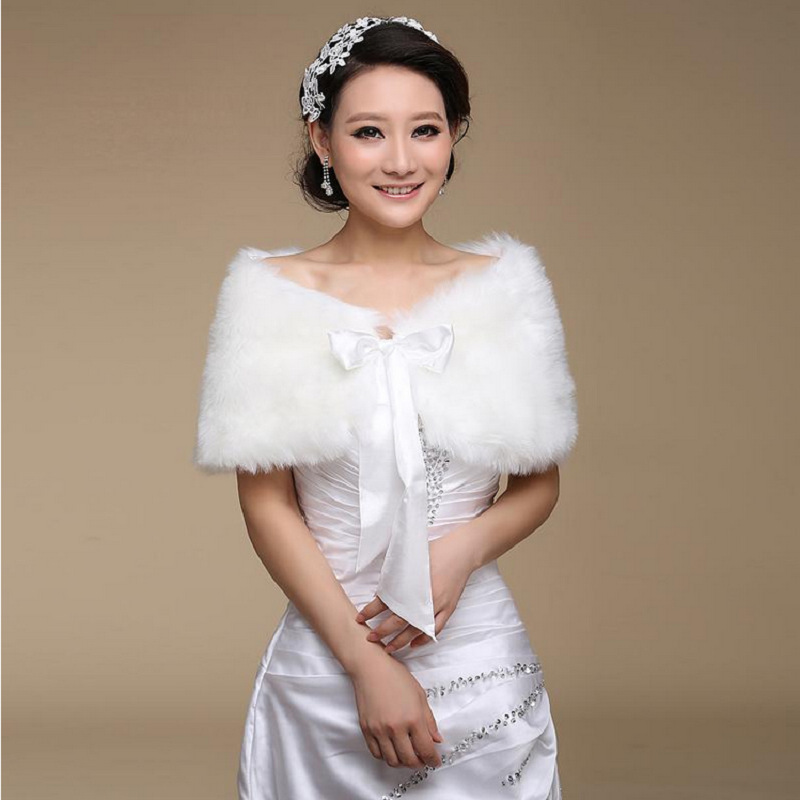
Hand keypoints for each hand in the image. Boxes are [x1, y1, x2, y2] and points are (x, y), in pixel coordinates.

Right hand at [349, 649, 443, 768]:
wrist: (371, 668)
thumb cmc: (396, 676)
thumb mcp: (419, 695)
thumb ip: (429, 720)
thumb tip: (436, 740)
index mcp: (413, 718)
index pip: (426, 749)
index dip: (433, 760)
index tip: (435, 761)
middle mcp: (396, 727)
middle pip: (409, 760)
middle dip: (419, 764)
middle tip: (423, 760)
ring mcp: (379, 730)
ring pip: (392, 761)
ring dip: (402, 763)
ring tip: (408, 756)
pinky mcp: (367, 730)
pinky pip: (377, 753)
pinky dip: (386, 757)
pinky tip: (392, 750)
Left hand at [355, 532, 475, 652]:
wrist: (460, 552)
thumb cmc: (434, 551)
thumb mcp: (409, 556)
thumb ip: (396, 572)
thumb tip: (382, 586)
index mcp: (409, 583)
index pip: (383, 601)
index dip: (370, 611)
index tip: (360, 619)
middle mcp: (420, 598)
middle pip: (397, 620)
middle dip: (381, 631)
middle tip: (370, 638)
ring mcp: (435, 606)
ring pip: (414, 630)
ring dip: (399, 641)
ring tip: (388, 648)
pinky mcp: (447, 609)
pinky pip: (434, 630)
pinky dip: (423, 639)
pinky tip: (413, 644)